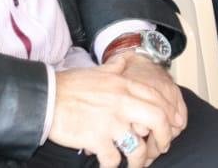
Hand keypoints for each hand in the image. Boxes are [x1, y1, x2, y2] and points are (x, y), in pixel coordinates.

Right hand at [50, 55, 183, 167]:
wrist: (45, 97)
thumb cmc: (69, 85)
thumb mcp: (98, 71)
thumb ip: (115, 67)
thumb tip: (125, 59)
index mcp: (124, 85)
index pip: (158, 98)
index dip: (170, 113)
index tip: (171, 125)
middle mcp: (122, 102)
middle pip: (158, 120)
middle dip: (164, 138)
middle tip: (161, 148)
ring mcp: (110, 121)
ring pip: (138, 147)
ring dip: (140, 161)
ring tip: (136, 165)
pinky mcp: (96, 139)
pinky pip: (113, 160)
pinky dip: (114, 167)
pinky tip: (111, 167)